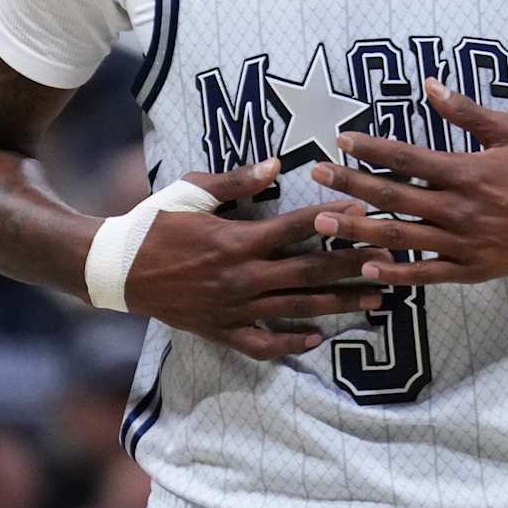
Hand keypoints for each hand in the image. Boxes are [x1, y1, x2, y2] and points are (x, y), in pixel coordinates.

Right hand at [123, 160, 394, 359]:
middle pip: (309, 270)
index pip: (297, 228)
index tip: (368, 216)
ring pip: (297, 308)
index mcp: (236, 240)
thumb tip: (276, 164)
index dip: (334, 222)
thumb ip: (236, 182)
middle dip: (353, 265)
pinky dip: (291, 343)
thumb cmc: (155, 222)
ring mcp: (233, 308)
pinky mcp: (221, 330)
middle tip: (390, 261)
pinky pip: (263, 343)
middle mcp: (241, 277)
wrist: (116, 269)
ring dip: (339, 303)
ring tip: (375, 301)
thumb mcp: (192, 192)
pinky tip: (317, 339)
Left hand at [310, 79, 507, 284]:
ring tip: (324, 224)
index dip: (370, 148)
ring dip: (359, 230)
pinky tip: (367, 268)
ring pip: (401, 238)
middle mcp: (459, 210)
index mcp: (466, 172)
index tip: (341, 140)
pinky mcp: (472, 270)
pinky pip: (426, 274)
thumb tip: (430, 86)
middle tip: (317, 176)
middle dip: (350, 186)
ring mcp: (463, 244)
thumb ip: (466, 112)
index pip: (406, 157)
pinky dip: (395, 273)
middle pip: (393, 197)